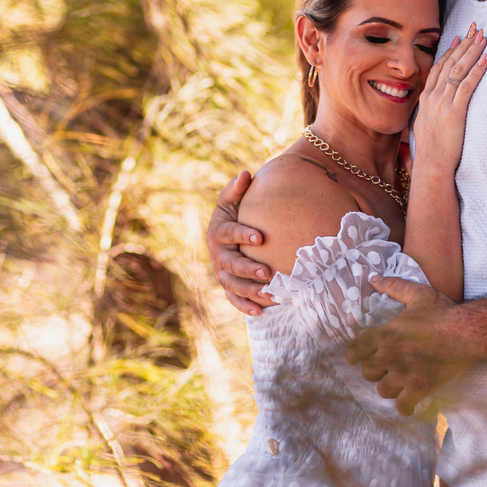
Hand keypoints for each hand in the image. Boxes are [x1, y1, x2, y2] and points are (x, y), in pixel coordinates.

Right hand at [207, 171, 274, 315]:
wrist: (233, 231)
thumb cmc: (237, 211)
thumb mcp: (233, 199)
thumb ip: (237, 188)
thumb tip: (246, 174)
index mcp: (218, 231)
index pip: (229, 233)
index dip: (243, 235)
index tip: (261, 237)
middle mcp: (217, 254)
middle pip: (230, 264)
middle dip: (247, 269)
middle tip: (267, 272)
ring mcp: (221, 271)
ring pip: (232, 284)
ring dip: (249, 291)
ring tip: (270, 294)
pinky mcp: (228, 285)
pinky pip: (233, 299)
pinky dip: (244, 306)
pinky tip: (261, 312)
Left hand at [345, 275, 470, 415]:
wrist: (468, 332)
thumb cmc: (443, 312)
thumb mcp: (417, 294)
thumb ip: (394, 286)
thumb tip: (374, 278)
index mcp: (385, 333)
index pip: (354, 351)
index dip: (356, 356)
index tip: (363, 357)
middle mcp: (390, 355)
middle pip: (367, 373)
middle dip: (376, 371)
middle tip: (388, 368)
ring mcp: (404, 373)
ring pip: (382, 390)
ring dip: (390, 388)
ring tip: (400, 383)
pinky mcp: (420, 388)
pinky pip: (402, 406)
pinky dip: (405, 406)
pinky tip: (411, 400)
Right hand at [414, 25, 486, 172]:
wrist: (431, 165)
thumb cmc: (432, 150)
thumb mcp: (426, 124)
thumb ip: (432, 110)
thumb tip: (438, 105)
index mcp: (425, 99)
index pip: (437, 68)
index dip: (449, 51)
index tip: (458, 38)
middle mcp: (432, 98)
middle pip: (449, 64)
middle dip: (463, 46)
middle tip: (475, 31)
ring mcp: (441, 104)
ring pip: (457, 71)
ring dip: (472, 53)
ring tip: (483, 40)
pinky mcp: (453, 113)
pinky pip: (466, 87)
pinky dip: (476, 72)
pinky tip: (485, 61)